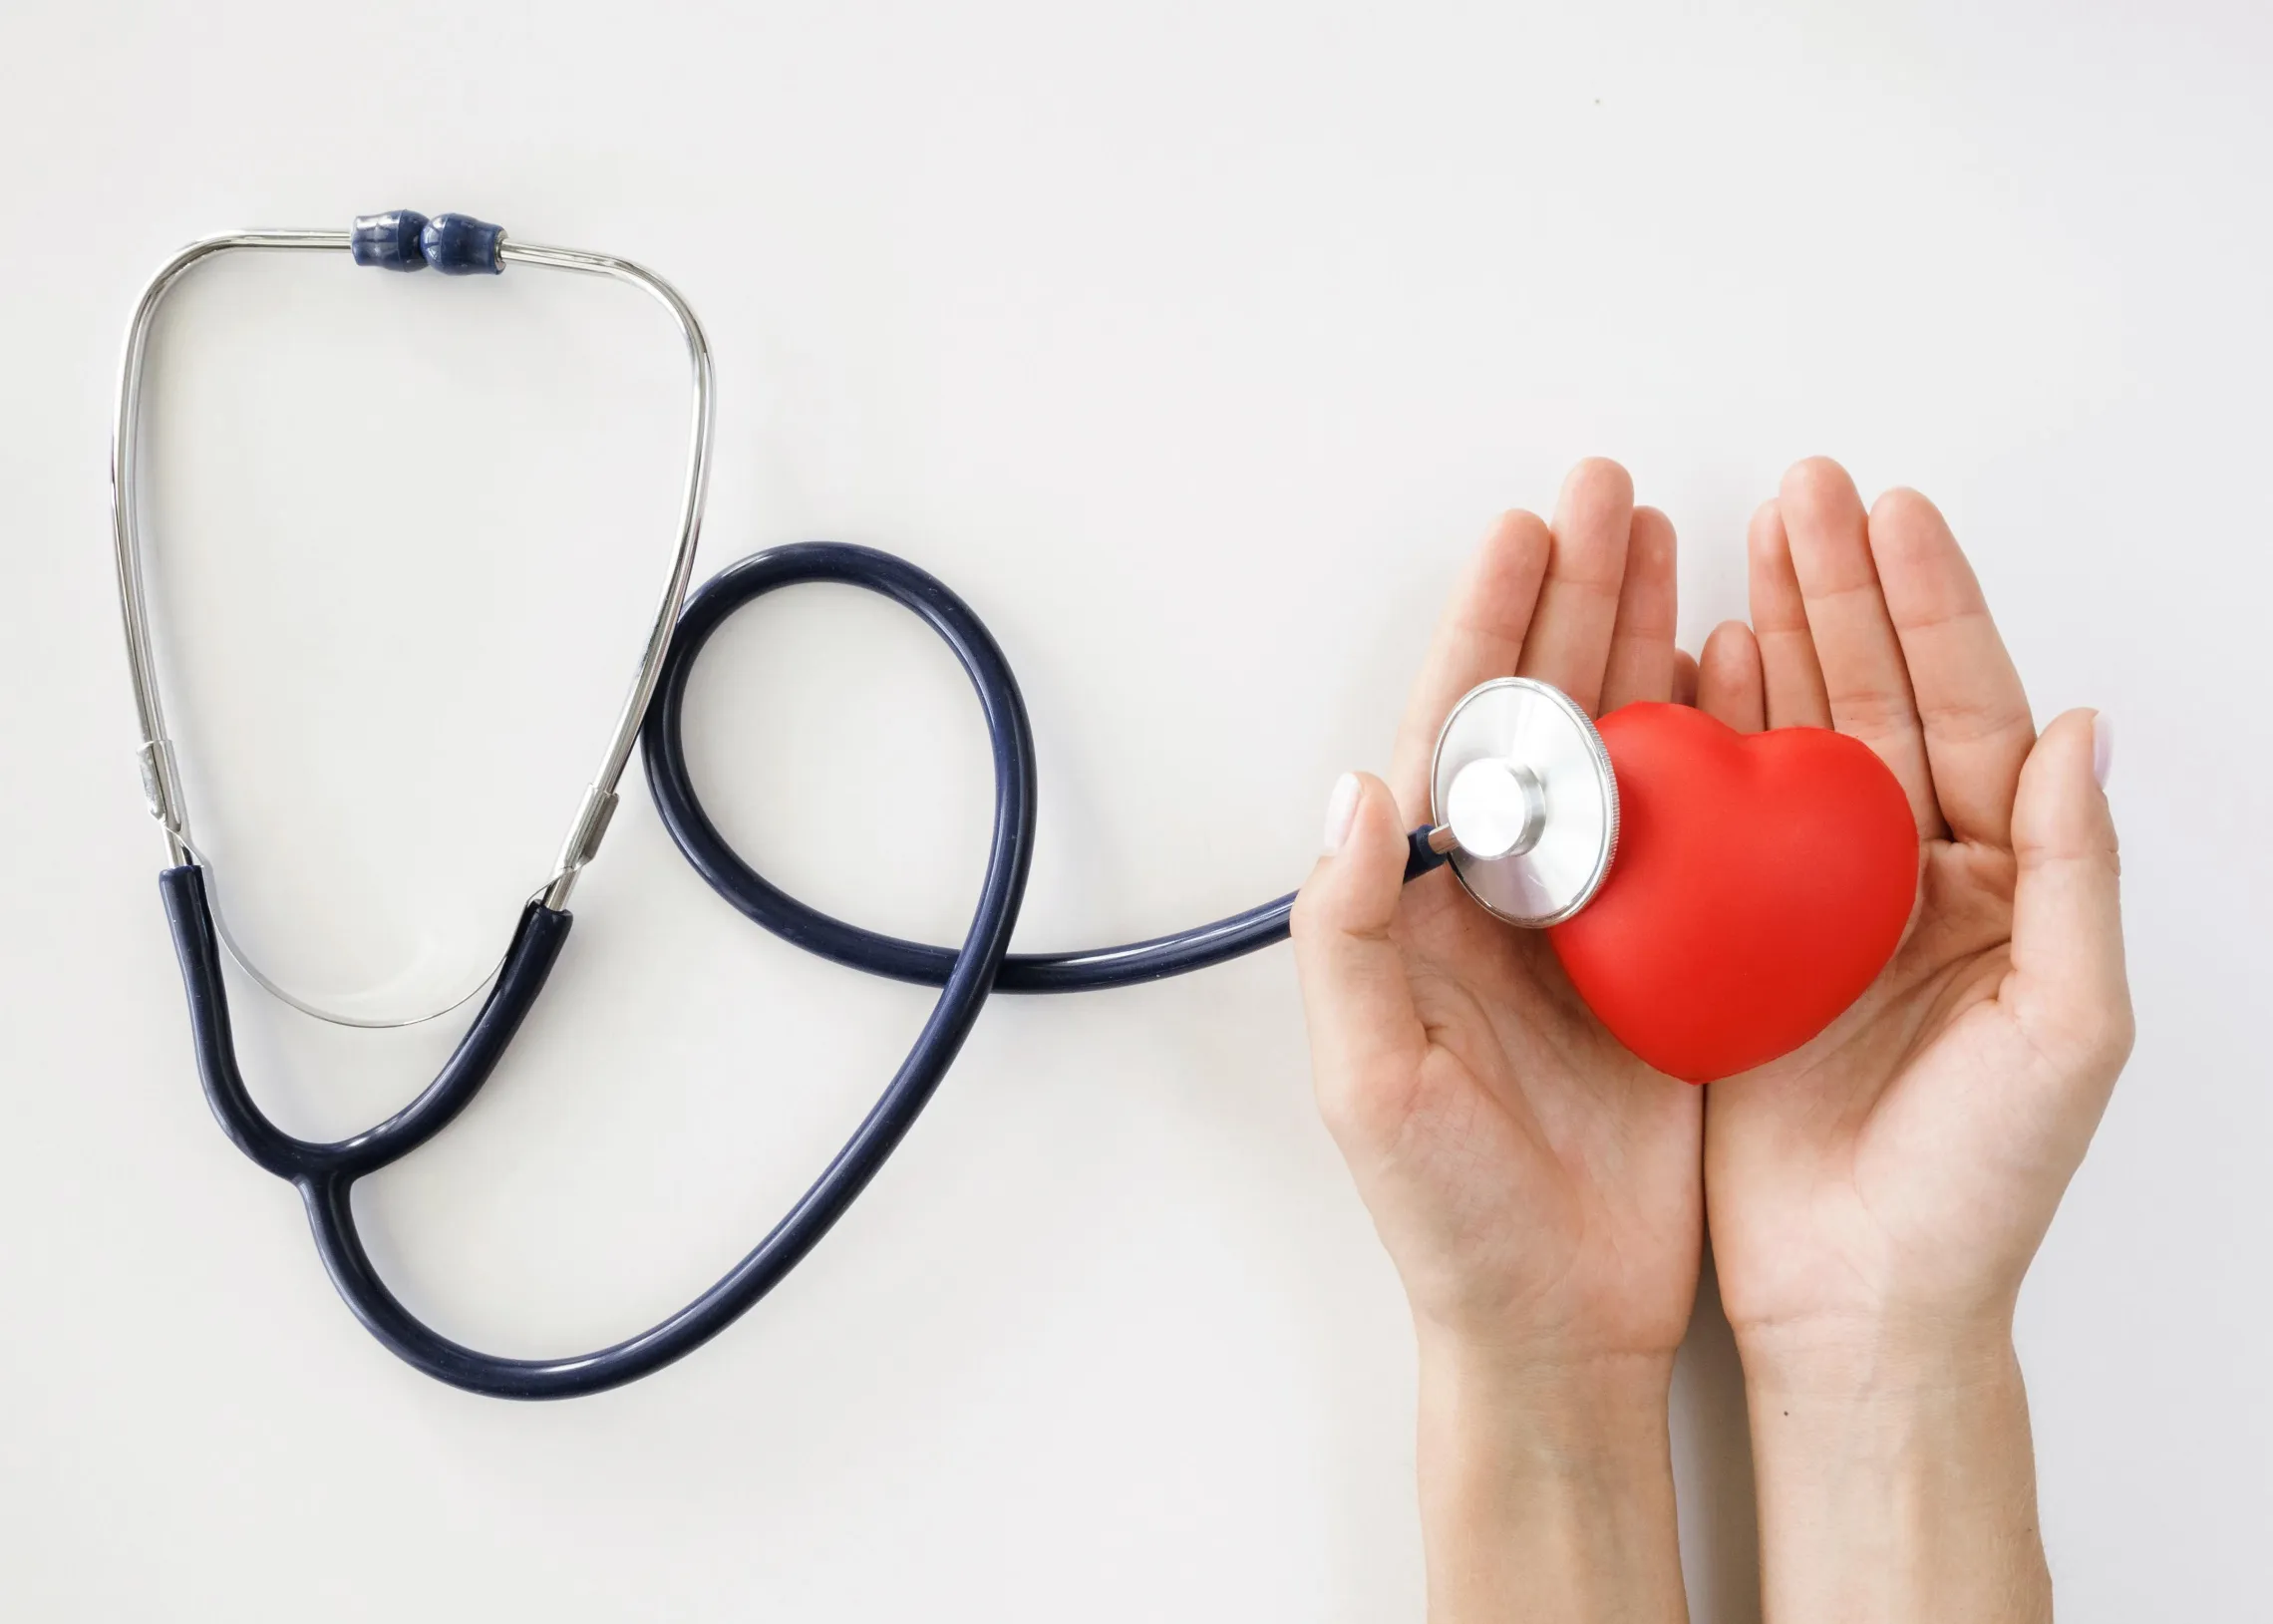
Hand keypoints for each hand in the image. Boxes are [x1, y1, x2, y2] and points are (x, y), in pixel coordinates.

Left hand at [1291, 460, 1700, 1621]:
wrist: (1553, 1323)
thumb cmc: (1445, 1218)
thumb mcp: (1371, 1081)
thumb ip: (1346, 933)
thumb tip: (1352, 788)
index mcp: (1426, 910)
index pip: (1460, 738)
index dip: (1491, 631)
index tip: (1524, 532)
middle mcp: (1507, 900)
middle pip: (1546, 717)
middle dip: (1577, 602)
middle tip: (1615, 496)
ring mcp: (1593, 926)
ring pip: (1623, 753)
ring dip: (1644, 649)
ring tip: (1678, 547)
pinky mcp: (1669, 968)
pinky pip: (1697, 834)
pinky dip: (1718, 750)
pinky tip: (1738, 681)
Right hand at [1696, 458, 2131, 1619]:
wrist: (1861, 1301)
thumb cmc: (1980, 1186)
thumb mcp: (2066, 1029)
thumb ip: (2077, 876)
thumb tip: (2085, 730)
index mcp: (2001, 885)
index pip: (1969, 711)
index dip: (1930, 608)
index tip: (1892, 512)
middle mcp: (1906, 878)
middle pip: (1873, 699)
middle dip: (1840, 587)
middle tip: (1802, 489)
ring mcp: (1814, 905)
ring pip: (1791, 739)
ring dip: (1771, 634)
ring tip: (1743, 539)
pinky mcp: (1733, 945)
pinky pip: (1717, 816)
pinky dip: (1706, 734)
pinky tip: (1695, 664)